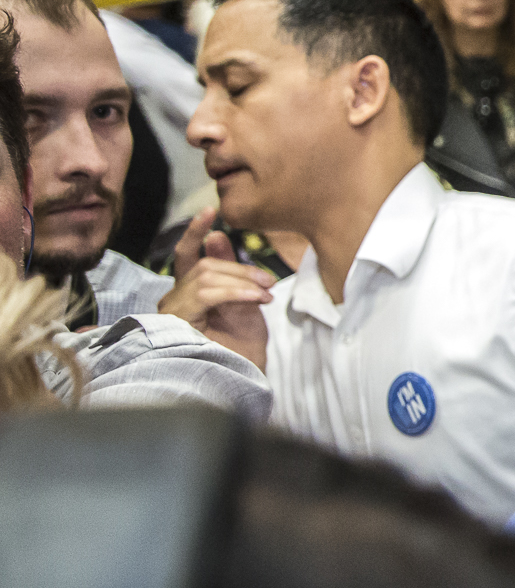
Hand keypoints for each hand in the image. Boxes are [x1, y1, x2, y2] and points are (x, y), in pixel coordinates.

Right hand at [161, 207, 271, 366]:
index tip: (210, 210)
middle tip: (268, 281)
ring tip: (265, 294)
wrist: (243, 378)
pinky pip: (206, 293)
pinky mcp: (176, 322)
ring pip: (205, 276)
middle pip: (204, 265)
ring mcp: (171, 312)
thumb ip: (231, 270)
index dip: (195, 232)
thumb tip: (217, 235)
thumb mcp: (243, 301)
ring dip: (241, 281)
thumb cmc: (242, 346)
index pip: (187, 255)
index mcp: (189, 293)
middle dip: (240, 268)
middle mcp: (173, 301)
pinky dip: (235, 291)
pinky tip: (257, 298)